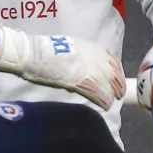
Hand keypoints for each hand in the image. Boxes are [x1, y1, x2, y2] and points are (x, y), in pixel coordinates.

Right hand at [0, 25, 125, 110]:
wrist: (34, 53)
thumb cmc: (46, 51)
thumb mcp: (69, 46)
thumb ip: (82, 56)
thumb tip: (88, 66)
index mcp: (91, 47)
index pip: (112, 61)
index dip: (117, 73)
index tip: (118, 81)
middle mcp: (94, 56)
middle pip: (113, 73)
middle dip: (117, 85)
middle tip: (119, 95)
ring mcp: (88, 68)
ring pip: (108, 84)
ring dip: (111, 95)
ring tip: (112, 102)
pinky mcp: (81, 80)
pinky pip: (98, 92)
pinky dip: (103, 100)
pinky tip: (105, 105)